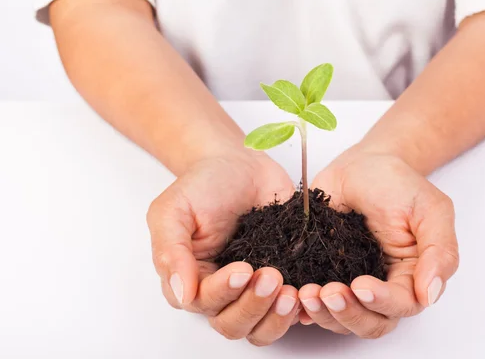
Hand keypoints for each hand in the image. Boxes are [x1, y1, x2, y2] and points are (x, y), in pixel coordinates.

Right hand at [146, 148, 299, 345]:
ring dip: (277, 317)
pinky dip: (301, 309)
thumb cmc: (203, 184)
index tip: (243, 269)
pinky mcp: (285, 278)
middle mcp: (223, 291)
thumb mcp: (173, 209)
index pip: (204, 304)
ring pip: (262, 328)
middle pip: (234, 324)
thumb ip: (170, 250)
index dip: (224, 293)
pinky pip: (292, 310)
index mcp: (191, 278)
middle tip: (272, 276)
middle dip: (253, 306)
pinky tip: (308, 292)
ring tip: (292, 292)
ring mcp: (255, 288)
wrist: (240, 163)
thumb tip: (182, 294)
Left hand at [298, 145, 458, 337]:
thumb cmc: (399, 184)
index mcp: (410, 276)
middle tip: (327, 293)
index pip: (399, 305)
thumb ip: (439, 251)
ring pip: (339, 318)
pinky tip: (292, 295)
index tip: (360, 286)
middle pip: (368, 322)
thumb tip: (431, 294)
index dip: (380, 302)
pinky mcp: (320, 272)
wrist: (364, 164)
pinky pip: (312, 300)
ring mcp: (347, 281)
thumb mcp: (431, 210)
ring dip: (322, 313)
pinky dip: (302, 305)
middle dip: (347, 314)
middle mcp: (380, 286)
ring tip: (305, 293)